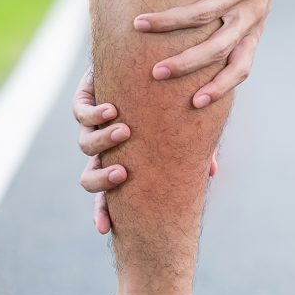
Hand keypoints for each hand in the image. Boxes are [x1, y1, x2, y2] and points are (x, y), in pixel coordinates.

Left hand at [73, 69, 216, 233]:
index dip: (103, 213)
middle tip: (122, 174)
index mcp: (123, 164)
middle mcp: (104, 150)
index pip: (107, 197)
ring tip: (125, 131)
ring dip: (103, 142)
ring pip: (86, 144)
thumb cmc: (174, 106)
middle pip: (89, 177)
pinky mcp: (87, 99)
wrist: (151, 64)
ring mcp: (94, 126)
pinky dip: (96, 114)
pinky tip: (113, 110)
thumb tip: (211, 172)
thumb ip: (197, 152)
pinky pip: (83, 113)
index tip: (104, 230)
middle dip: (102, 180)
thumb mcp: (188, 134)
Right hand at [132, 0, 294, 107]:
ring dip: (167, 22)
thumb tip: (196, 51)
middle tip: (156, 73)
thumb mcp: (250, 7)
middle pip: (217, 49)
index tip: (196, 103)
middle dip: (186, 64)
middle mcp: (249, 15)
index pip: (241, 67)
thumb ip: (230, 29)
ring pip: (201, 14)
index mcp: (253, 29)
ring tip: (138, 25)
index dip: (221, 87)